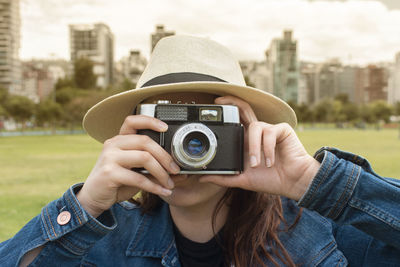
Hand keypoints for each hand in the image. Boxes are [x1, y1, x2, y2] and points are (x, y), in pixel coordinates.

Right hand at [77, 115, 179, 216]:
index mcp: (119, 140)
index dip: (150, 121)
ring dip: (162, 172)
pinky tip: (162, 191)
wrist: (93, 197)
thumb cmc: (116, 181)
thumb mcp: (134, 169)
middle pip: (145, 141)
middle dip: (165, 156)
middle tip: (175, 169)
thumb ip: (150, 164)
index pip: (132, 121)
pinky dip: (154, 186)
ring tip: (170, 183)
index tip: (166, 128)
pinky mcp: (110, 173)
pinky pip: (138, 178)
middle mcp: (113, 145)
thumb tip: (175, 168)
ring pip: (145, 158)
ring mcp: (110, 158)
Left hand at [199, 96, 319, 200]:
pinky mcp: (282, 130)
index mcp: (247, 142)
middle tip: (220, 100)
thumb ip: (223, 178)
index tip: (214, 106)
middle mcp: (257, 133)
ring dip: (254, 147)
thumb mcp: (242, 180)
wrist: (293, 183)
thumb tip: (202, 178)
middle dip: (232, 102)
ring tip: (258, 164)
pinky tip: (270, 162)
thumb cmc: (271, 180)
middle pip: (244, 109)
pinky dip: (268, 149)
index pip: (235, 121)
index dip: (226, 112)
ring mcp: (270, 130)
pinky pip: (270, 133)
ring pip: (255, 127)